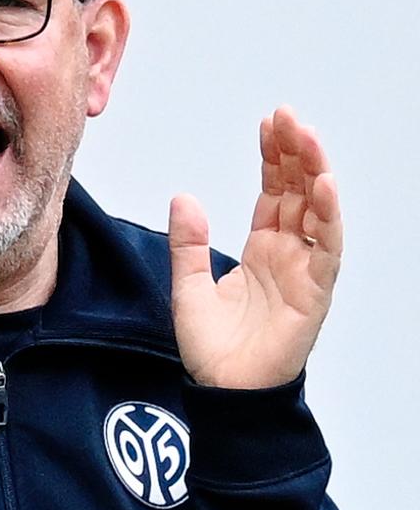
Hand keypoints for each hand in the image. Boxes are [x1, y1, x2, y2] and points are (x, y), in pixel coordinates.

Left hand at [168, 106, 342, 388]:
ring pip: (317, 212)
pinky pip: (326, 250)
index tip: (269, 123)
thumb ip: (187, 243)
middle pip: (299, 192)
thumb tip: (184, 197)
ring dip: (315, 173)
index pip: (274, 192)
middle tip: (288, 117)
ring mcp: (303, 272)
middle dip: (296, 153)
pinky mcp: (314, 294)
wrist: (223, 392)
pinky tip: (323, 186)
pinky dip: (327, 218)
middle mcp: (287, 255)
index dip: (274, 157)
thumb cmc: (213, 349)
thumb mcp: (187, 286)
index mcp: (261, 249)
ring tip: (307, 138)